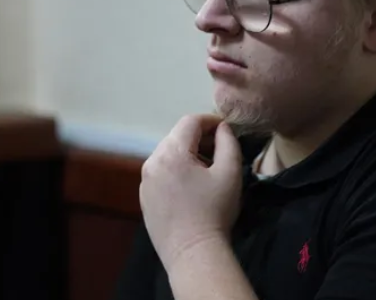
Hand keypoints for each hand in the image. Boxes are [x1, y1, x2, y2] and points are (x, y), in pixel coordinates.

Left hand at [140, 114, 242, 267]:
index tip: (226, 130)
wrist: (193, 254)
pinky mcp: (145, 198)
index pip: (190, 122)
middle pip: (177, 136)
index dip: (210, 120)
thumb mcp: (230, 172)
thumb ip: (228, 142)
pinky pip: (161, 172)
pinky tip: (192, 188)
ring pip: (168, 154)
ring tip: (207, 171)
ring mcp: (145, 181)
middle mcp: (152, 162)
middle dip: (199, 138)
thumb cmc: (215, 211)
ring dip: (188, 154)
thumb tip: (222, 128)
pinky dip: (177, 171)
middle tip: (220, 151)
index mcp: (171, 152)